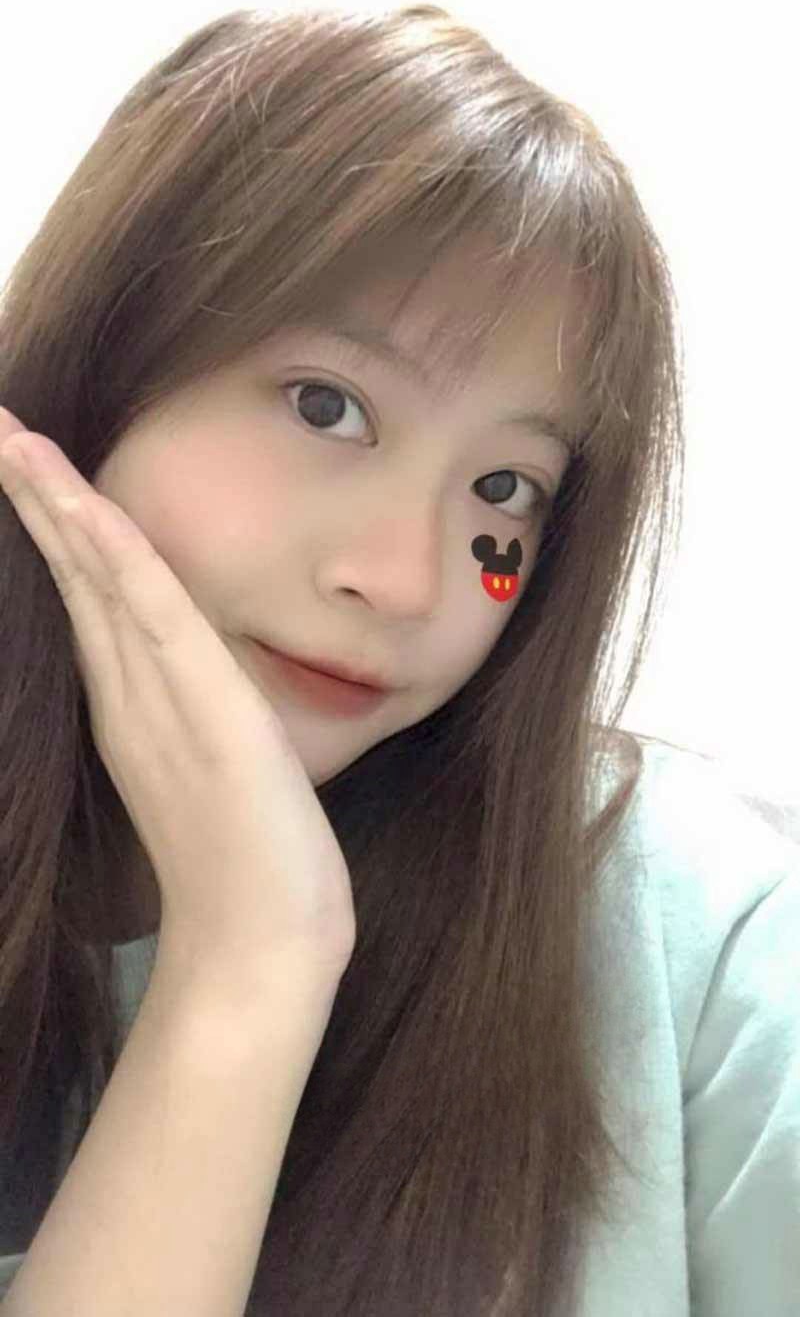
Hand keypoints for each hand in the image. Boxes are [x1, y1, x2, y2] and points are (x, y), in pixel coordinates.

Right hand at [0, 408, 356, 982]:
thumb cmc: (248, 869)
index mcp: (134, 699)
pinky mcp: (202, 708)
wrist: (263, 948)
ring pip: (101, 579)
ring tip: (11, 439)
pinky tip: (88, 508)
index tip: (24, 460)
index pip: (88, 590)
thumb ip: (190, 724)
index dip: (56, 523)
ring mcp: (159, 698)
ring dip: (57, 503)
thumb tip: (191, 689)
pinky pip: (153, 613)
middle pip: (75, 570)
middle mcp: (132, 689)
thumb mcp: (216, 774)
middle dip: (35, 494)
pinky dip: (117, 556)